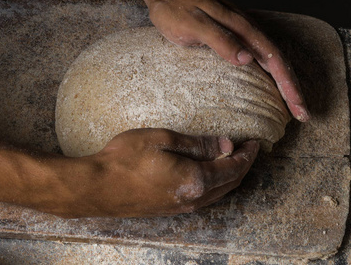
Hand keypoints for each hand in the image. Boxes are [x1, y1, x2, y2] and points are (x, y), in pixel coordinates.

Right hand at [71, 129, 258, 217]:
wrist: (96, 187)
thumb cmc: (125, 159)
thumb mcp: (163, 140)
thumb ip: (198, 143)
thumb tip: (225, 143)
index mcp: (195, 180)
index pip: (233, 168)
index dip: (247, 154)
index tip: (254, 142)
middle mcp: (193, 199)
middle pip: (230, 183)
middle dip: (243, 165)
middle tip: (248, 149)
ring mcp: (181, 208)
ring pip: (218, 193)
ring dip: (230, 176)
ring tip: (233, 159)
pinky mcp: (170, 209)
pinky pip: (204, 198)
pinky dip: (216, 184)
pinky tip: (210, 174)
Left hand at [121, 0, 309, 120]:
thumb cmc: (175, 9)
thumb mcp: (194, 25)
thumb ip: (220, 40)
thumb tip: (247, 59)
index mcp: (242, 27)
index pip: (274, 59)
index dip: (288, 85)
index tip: (298, 107)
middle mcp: (246, 30)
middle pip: (278, 62)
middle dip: (292, 89)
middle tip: (303, 113)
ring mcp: (241, 33)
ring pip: (271, 61)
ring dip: (284, 83)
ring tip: (293, 105)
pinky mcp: (232, 37)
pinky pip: (258, 58)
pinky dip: (269, 75)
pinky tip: (269, 86)